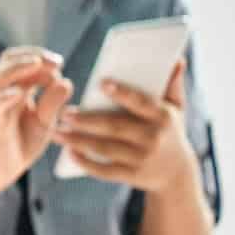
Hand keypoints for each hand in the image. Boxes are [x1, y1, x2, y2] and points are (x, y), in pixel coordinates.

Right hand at [0, 46, 74, 191]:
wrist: (0, 169)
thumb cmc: (22, 142)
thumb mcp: (45, 121)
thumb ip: (53, 102)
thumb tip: (65, 81)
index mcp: (18, 88)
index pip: (25, 60)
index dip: (42, 58)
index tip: (58, 64)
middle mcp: (3, 93)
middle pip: (7, 60)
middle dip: (30, 55)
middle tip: (54, 62)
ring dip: (16, 67)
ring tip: (35, 64)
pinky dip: (5, 97)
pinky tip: (19, 93)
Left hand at [53, 61, 197, 191]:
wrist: (176, 172)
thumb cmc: (169, 131)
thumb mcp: (176, 108)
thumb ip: (172, 83)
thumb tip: (177, 58)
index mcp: (162, 116)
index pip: (140, 102)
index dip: (122, 93)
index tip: (101, 84)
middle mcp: (153, 137)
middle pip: (115, 126)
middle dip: (87, 120)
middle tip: (63, 113)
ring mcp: (142, 158)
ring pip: (105, 148)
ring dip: (78, 140)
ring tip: (57, 132)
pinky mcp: (131, 176)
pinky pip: (105, 170)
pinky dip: (86, 163)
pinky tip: (69, 153)